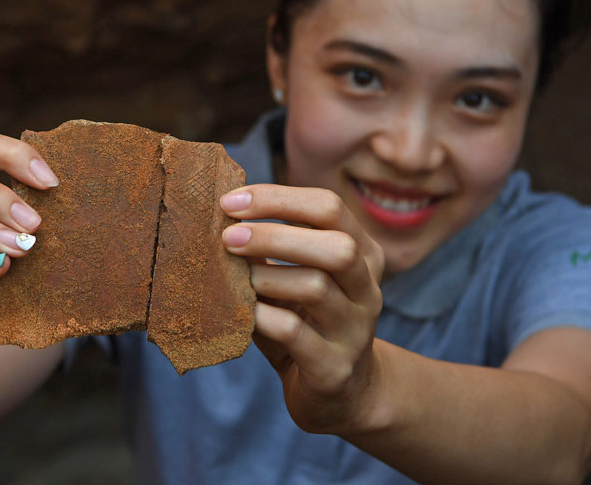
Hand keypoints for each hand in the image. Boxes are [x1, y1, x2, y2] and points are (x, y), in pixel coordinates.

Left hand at [220, 184, 384, 434]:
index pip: (328, 208)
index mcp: (363, 254)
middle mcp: (367, 288)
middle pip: (336, 246)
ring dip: (266, 277)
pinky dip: (262, 316)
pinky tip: (244, 313)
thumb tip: (223, 214)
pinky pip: (296, 333)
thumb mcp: (296, 277)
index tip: (230, 201)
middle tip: (228, 237)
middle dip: (275, 236)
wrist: (340, 392)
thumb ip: (272, 249)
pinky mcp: (334, 367)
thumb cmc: (307, 320)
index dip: (278, 199)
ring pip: (316, 286)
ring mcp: (355, 330)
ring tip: (237, 279)